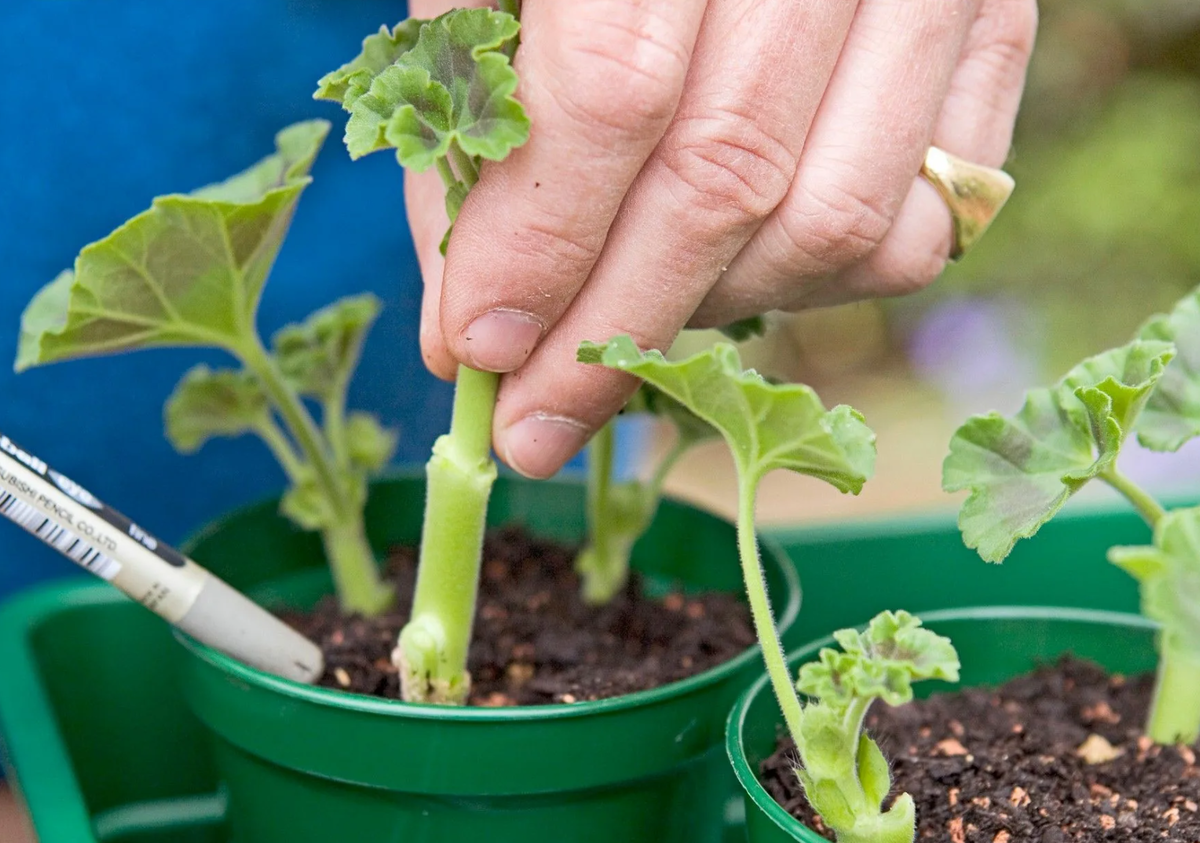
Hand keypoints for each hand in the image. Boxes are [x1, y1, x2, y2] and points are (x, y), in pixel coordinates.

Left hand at [406, 0, 1036, 477]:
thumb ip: (481, 138)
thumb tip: (473, 336)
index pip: (615, 91)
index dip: (544, 242)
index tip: (483, 348)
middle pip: (729, 177)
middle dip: (617, 323)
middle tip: (538, 418)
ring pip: (838, 221)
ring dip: (714, 312)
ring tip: (634, 316)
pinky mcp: (994, 40)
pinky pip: (922, 229)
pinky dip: (816, 284)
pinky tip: (740, 266)